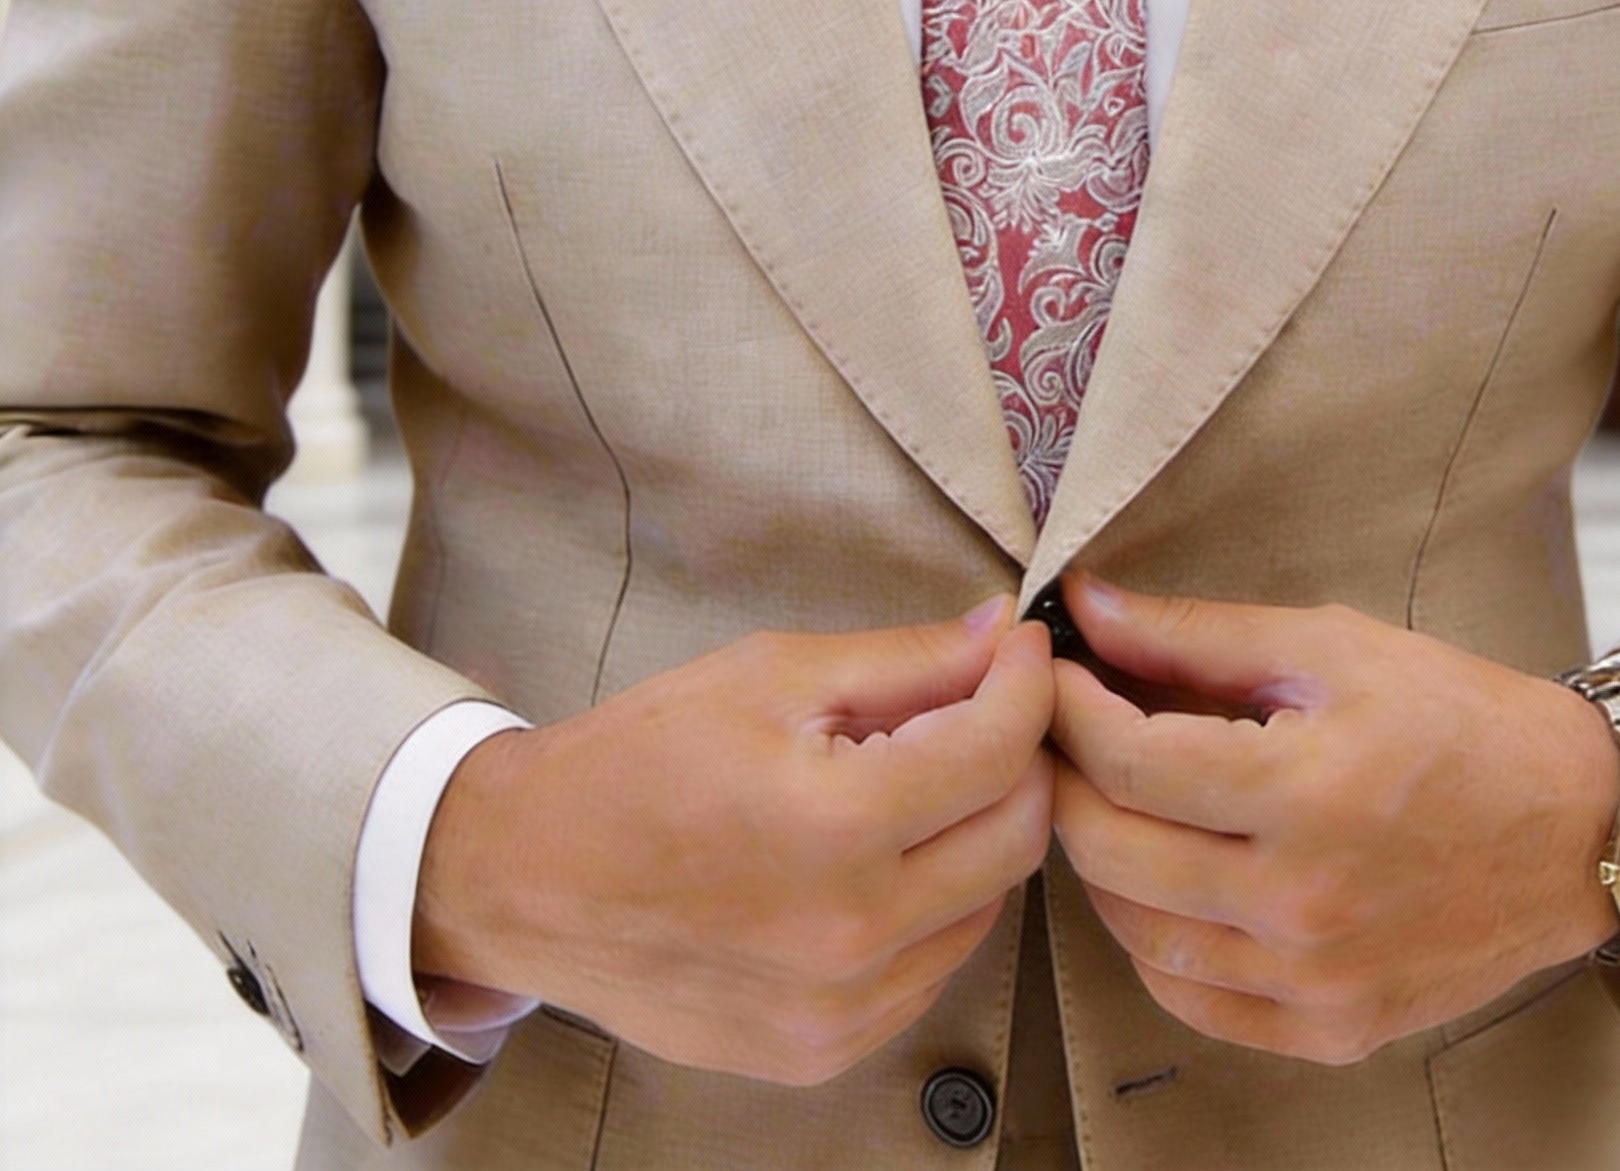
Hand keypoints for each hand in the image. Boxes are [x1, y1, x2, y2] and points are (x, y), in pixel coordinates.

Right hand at [414, 601, 1054, 1084]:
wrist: (526, 878)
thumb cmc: (640, 759)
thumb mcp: (772, 675)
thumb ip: (906, 660)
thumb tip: (1004, 634)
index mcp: (835, 826)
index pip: (999, 750)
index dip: (1026, 683)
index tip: (1019, 650)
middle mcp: (851, 935)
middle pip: (1018, 836)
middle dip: (1017, 757)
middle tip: (981, 709)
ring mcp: (840, 1010)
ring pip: (987, 906)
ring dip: (977, 833)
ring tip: (917, 783)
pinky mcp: (823, 1051)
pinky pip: (932, 967)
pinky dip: (933, 904)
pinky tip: (879, 858)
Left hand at [1049, 577, 1619, 1065]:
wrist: (1578, 826)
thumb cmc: (1457, 718)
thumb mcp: (1331, 646)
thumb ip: (1197, 634)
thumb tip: (1086, 607)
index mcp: (1308, 792)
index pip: (1127, 761)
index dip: (1067, 708)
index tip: (1051, 672)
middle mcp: (1305, 902)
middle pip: (1111, 850)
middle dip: (1063, 778)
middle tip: (1061, 731)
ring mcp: (1317, 980)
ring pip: (1135, 933)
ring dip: (1097, 859)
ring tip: (1108, 797)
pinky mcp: (1332, 1029)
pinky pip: (1192, 1000)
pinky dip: (1151, 941)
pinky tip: (1161, 880)